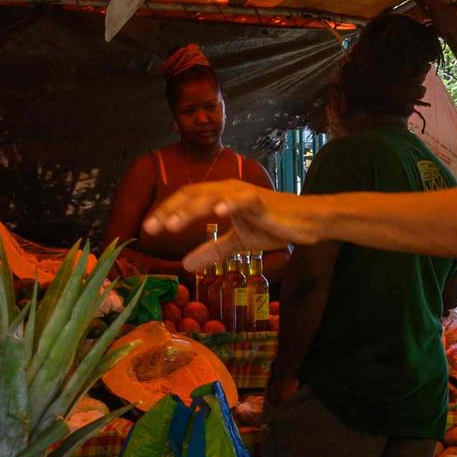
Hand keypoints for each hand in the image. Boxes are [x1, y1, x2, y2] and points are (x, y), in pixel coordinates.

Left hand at [144, 182, 319, 267]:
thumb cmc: (274, 225)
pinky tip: (216, 212)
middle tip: (151, 228)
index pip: (187, 201)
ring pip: (211, 196)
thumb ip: (213, 251)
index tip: (148, 229)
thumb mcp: (238, 242)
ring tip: (173, 225)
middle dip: (169, 211)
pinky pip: (242, 200)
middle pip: (192, 195)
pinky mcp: (262, 201)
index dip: (166, 213)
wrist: (308, 221)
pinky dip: (228, 204)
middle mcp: (228, 190)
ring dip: (190, 210)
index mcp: (220, 197)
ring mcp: (244, 194)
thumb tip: (186, 265)